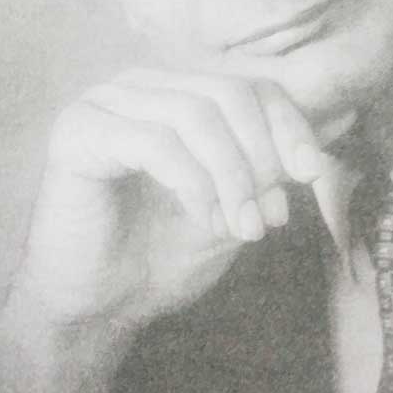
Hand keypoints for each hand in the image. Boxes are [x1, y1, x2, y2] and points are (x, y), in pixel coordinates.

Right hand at [21, 69, 343, 324]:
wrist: (99, 307)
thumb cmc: (163, 256)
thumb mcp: (235, 208)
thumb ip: (268, 175)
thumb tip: (315, 157)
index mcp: (178, 93)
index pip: (252, 87)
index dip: (290, 128)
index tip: (311, 177)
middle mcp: (140, 86)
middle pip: (229, 92)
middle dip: (263, 156)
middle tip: (271, 216)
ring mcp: (104, 103)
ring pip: (196, 115)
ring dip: (233, 176)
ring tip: (244, 228)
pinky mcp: (78, 133)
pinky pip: (156, 142)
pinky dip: (194, 183)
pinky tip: (205, 220)